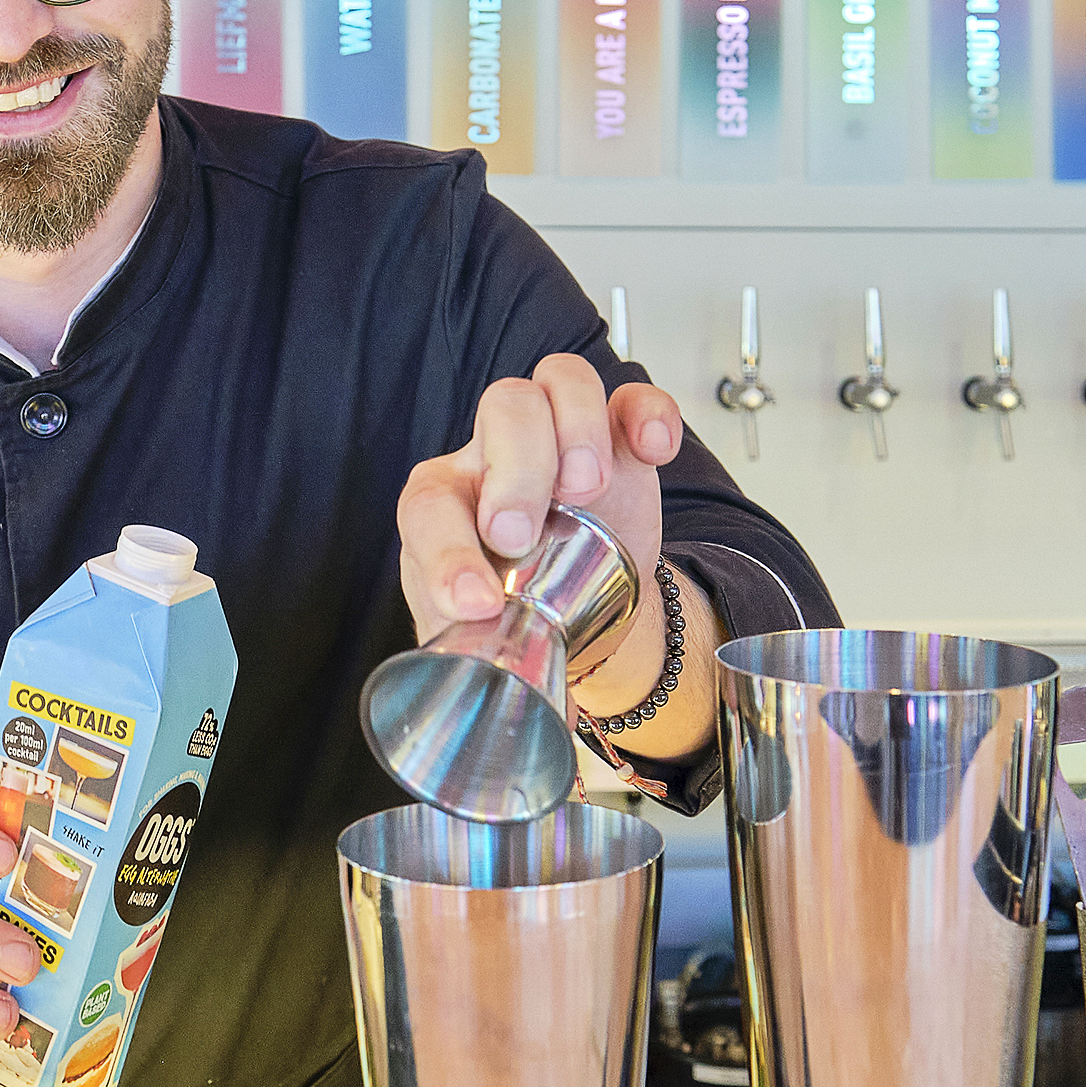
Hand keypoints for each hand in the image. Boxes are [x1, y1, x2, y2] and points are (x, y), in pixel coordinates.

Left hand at [398, 353, 681, 644]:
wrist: (568, 612)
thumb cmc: (512, 614)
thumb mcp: (479, 642)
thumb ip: (470, 660)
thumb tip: (479, 705)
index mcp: (445, 504)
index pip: (431, 504)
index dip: (449, 552)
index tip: (478, 603)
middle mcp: (494, 454)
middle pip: (502, 410)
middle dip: (516, 470)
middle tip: (523, 536)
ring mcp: (558, 439)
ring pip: (559, 381)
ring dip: (576, 426)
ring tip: (589, 489)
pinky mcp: (617, 441)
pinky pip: (634, 398)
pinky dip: (649, 413)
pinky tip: (654, 449)